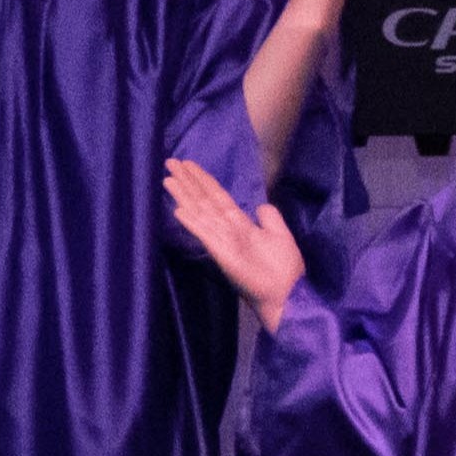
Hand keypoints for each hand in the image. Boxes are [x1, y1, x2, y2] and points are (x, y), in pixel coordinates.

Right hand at [158, 157, 302, 321]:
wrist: (287, 293)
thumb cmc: (284, 268)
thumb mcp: (280, 235)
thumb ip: (270, 218)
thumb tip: (261, 206)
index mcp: (241, 224)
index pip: (218, 197)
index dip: (204, 181)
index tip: (189, 165)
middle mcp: (227, 230)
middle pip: (204, 201)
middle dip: (188, 182)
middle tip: (170, 162)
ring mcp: (222, 241)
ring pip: (200, 213)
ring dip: (184, 196)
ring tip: (168, 179)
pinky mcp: (223, 254)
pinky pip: (206, 234)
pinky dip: (193, 222)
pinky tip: (179, 210)